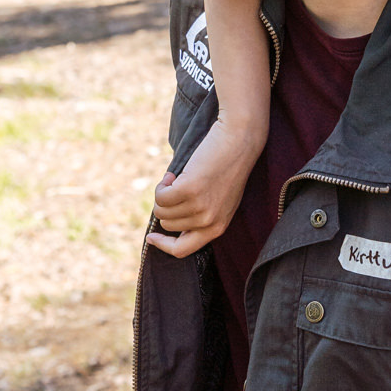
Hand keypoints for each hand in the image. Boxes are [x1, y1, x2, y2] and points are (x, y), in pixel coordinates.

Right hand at [146, 114, 266, 257]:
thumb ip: (202, 216)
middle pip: (168, 225)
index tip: (152, 237)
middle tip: (177, 188)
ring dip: (163, 193)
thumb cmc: (228, 167)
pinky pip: (160, 196)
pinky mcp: (189, 190)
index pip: (183, 250)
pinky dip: (162, 185)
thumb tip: (168, 225)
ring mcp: (199, 207)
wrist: (239, 140)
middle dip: (166, 207)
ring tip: (178, 178)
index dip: (164, 246)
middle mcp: (209, 222)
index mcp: (218, 227)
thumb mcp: (221, 200)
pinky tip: (172, 174)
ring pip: (161, 210)